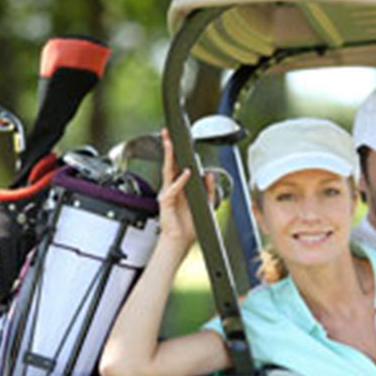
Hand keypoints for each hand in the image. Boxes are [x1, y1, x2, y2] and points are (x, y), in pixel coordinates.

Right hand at [157, 129, 214, 250]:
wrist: (180, 241)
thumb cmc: (189, 226)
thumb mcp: (206, 205)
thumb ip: (209, 190)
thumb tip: (209, 175)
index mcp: (180, 188)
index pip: (178, 166)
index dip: (178, 153)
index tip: (178, 141)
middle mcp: (172, 188)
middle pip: (169, 164)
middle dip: (168, 148)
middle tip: (167, 134)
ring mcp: (168, 193)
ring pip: (167, 171)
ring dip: (169, 157)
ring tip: (170, 144)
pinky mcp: (166, 202)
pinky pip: (174, 188)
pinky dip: (181, 180)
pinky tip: (187, 174)